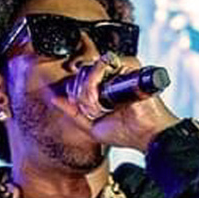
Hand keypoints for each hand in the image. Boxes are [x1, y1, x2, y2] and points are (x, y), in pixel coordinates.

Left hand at [66, 52, 180, 151]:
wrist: (144, 135)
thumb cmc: (125, 133)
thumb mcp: (91, 126)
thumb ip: (73, 113)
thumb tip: (54, 99)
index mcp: (103, 89)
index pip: (79, 80)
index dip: (75, 93)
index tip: (85, 110)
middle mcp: (112, 78)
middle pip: (82, 72)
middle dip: (81, 94)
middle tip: (93, 110)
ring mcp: (121, 71)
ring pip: (91, 67)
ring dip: (89, 89)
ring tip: (99, 107)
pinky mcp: (131, 67)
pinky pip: (107, 62)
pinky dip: (99, 79)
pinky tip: (104, 96)